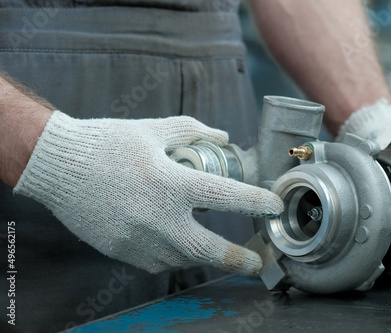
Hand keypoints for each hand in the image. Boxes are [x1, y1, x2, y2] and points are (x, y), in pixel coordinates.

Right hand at [14, 112, 282, 274]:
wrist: (58, 166)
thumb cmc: (107, 143)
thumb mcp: (152, 130)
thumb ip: (192, 131)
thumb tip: (222, 136)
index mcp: (170, 182)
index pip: (226, 196)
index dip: (256, 202)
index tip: (273, 206)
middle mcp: (158, 216)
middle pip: (209, 249)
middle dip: (239, 259)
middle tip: (257, 262)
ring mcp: (139, 239)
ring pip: (183, 259)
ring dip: (204, 255)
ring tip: (215, 249)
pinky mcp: (123, 251)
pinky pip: (158, 262)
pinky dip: (173, 255)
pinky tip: (174, 242)